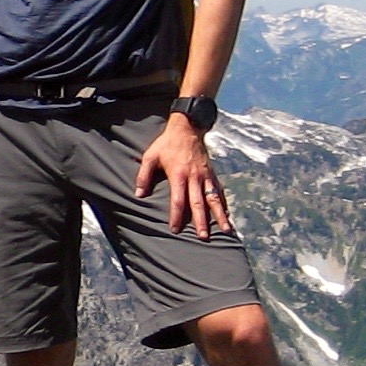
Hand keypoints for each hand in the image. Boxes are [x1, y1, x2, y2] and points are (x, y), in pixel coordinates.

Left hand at [135, 117, 229, 235]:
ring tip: (226, 230)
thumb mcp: (150, 156)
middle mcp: (194, 177)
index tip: (175, 229)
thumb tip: (138, 194)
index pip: (178, 200)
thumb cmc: (166, 144)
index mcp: (178, 174)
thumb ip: (143, 175)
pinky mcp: (212, 173)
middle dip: (201, 221)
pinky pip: (219, 190)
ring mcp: (205, 175)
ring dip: (219, 215)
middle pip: (198, 203)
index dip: (176, 216)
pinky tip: (227, 215)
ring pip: (213, 198)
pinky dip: (223, 203)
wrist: (187, 128)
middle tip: (203, 237)